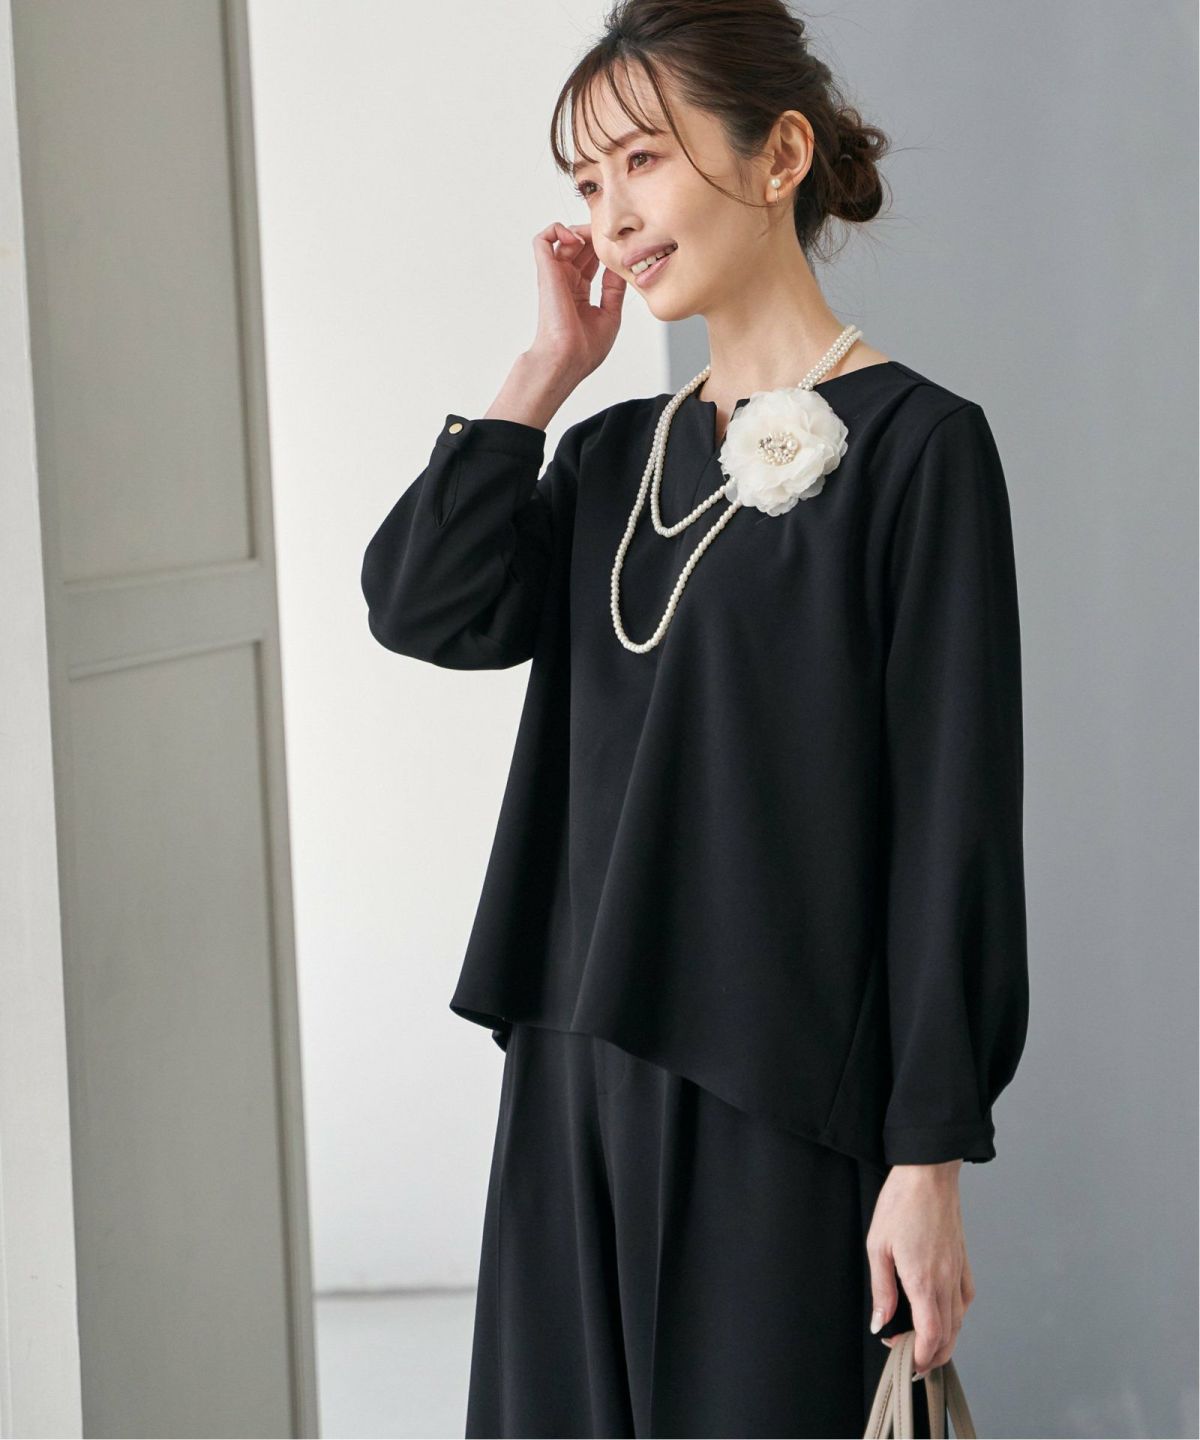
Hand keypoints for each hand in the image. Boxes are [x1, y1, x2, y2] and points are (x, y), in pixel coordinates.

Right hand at [526, 221, 625, 383]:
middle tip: (610, 235)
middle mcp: (565, 283)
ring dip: (579, 229)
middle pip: (579, 246)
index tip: (621, 247)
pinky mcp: (546, 271)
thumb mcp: (610, 315)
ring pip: (563, 238)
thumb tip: (621, 268)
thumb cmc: (585, 348)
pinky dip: (557, 229)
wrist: (566, 360)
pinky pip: (542, 239)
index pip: (591, 262)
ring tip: (593, 236)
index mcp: (579, 294)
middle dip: (595, 235)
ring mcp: (555, 276)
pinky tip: (575, 238)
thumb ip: (614, 290)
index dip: (604, 250)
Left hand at [866, 1161, 974, 1375]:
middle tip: (912, 1360)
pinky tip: (945, 1313)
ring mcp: (958, 1271)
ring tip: (924, 1342)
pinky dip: (957, 1316)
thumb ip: (882, 1290)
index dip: (921, 1357)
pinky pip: (965, 1299)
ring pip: (959, 1320)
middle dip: (933, 1356)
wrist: (929, 1174)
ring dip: (945, 1339)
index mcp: (924, 1281)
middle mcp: (947, 1281)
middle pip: (949, 1336)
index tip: (907, 1361)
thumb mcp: (878, 1246)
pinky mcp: (963, 1260)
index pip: (931, 1336)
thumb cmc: (901, 1203)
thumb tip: (881, 1322)